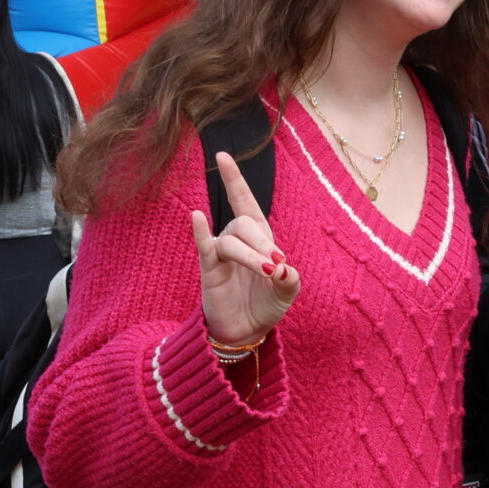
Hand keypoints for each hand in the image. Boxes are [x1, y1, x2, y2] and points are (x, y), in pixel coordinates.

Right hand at [194, 149, 299, 343]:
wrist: (246, 331)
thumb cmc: (266, 305)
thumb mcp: (288, 292)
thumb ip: (290, 279)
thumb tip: (283, 269)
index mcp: (260, 239)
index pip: (246, 203)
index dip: (235, 180)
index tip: (223, 156)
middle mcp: (238, 240)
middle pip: (245, 224)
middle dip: (262, 241)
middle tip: (275, 265)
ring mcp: (221, 255)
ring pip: (232, 241)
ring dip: (251, 254)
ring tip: (267, 271)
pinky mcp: (209, 270)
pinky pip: (205, 246)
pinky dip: (201, 232)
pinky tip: (198, 217)